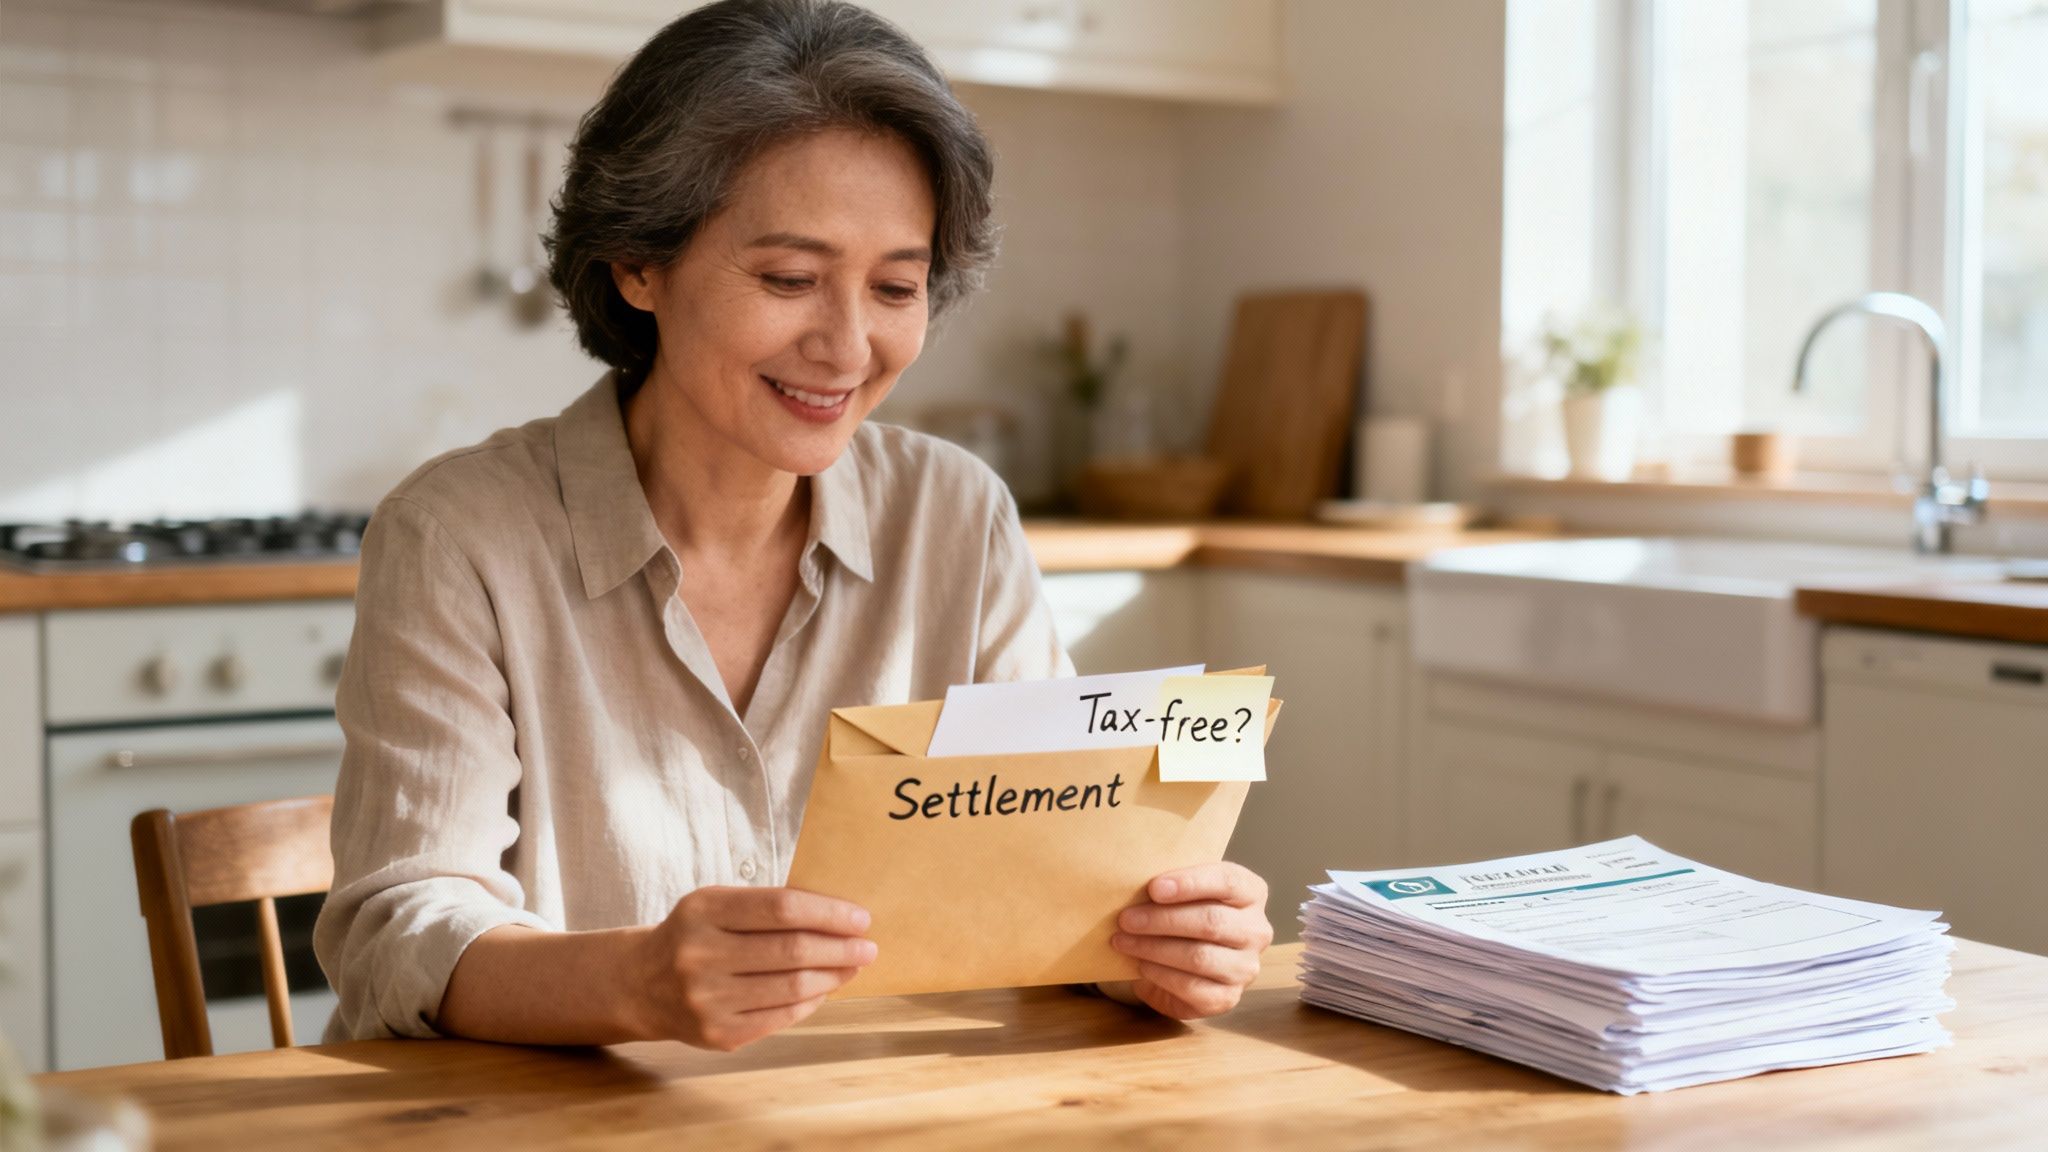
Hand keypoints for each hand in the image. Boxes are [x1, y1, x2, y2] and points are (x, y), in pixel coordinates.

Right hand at [635, 886, 875, 1050]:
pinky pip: (781, 1017)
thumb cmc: (694, 935)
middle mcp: (700, 955)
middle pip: (792, 951)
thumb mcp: (715, 905)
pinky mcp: (718, 1034)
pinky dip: (811, 1001)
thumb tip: (838, 919)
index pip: (782, 908)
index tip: (860, 919)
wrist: (641, 984)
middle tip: (868, 947)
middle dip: (840, 949)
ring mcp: (707, 1000)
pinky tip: (824, 989)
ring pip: (792, 987)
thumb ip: (766, 907)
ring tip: (852, 966)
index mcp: (703, 911)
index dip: (829, 914)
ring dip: (833, 976)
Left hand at [1108, 862, 1272, 1018]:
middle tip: (1126, 918)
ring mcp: (1246, 967)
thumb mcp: (1182, 892)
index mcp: (1251, 893)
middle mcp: (1256, 930)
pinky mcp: (1228, 998)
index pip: (1228, 881)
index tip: (1154, 888)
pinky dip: (1160, 974)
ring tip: (1123, 941)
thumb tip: (1133, 883)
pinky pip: (1192, 987)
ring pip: (1199, 956)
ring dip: (1154, 948)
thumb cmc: (1182, 914)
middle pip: (1211, 921)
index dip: (1190, 883)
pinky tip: (1140, 965)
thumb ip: (1170, 884)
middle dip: (1162, 920)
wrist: (1184, 960)